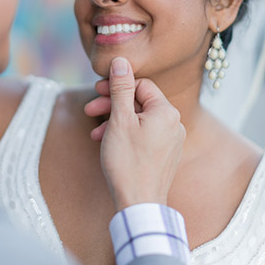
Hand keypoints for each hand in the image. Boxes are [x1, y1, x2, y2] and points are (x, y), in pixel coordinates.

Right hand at [84, 57, 184, 209]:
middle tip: (90, 109)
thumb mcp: (119, 119)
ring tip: (95, 131)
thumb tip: (121, 61)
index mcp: (166, 112)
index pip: (141, 85)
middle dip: (112, 104)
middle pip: (139, 102)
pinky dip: (124, 133)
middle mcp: (174, 124)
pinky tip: (107, 142)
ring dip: (115, 120)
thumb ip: (120, 88)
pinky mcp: (164, 154)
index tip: (95, 91)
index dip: (116, 85)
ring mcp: (171, 140)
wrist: (139, 203)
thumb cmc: (128, 161)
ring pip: (139, 119)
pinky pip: (143, 134)